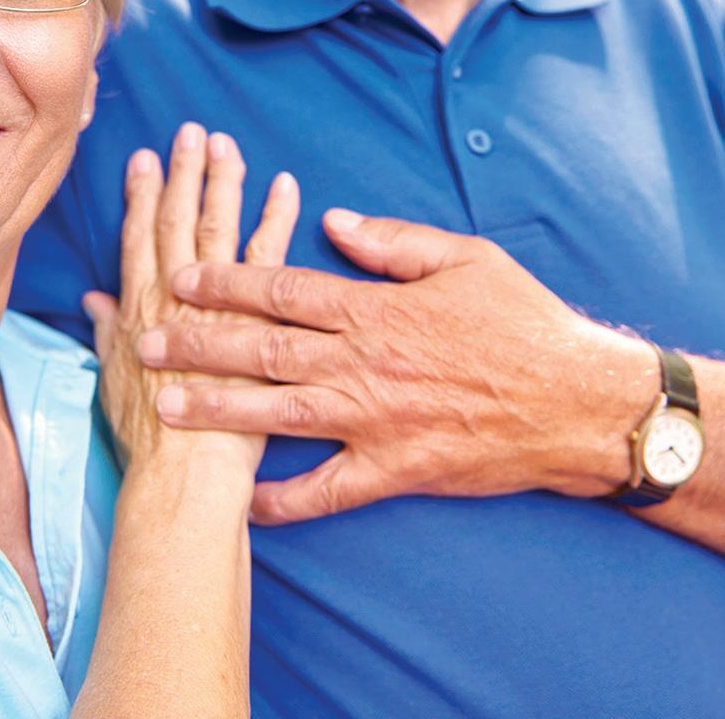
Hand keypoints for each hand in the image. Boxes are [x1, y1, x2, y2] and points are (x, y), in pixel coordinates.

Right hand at [87, 122, 298, 477]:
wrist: (186, 471)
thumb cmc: (150, 439)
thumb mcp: (113, 381)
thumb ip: (107, 334)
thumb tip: (94, 302)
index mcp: (140, 310)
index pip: (139, 237)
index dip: (142, 194)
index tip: (147, 158)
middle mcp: (175, 298)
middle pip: (178, 220)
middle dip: (183, 173)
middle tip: (191, 132)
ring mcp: (217, 306)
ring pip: (218, 227)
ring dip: (222, 182)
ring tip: (227, 143)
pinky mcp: (257, 319)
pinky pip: (270, 255)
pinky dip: (277, 217)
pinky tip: (285, 186)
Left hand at [141, 209, 658, 524]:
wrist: (580, 402)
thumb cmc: (526, 323)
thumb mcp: (466, 259)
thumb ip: (393, 241)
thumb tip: (334, 222)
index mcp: (378, 309)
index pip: (283, 288)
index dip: (225, 279)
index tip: (179, 275)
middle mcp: (366, 364)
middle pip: (263, 349)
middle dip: (197, 343)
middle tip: (144, 340)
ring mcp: (378, 421)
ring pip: (279, 414)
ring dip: (217, 411)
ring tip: (165, 408)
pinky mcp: (397, 470)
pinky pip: (328, 491)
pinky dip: (286, 500)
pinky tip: (245, 503)